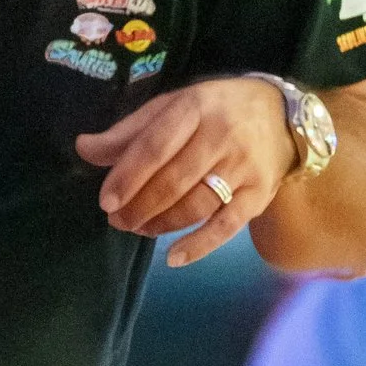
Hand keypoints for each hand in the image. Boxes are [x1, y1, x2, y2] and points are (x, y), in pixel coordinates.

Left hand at [75, 77, 294, 268]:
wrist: (280, 116)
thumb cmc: (214, 111)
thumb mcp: (173, 107)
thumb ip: (129, 132)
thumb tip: (84, 148)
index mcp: (194, 108)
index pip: (155, 146)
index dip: (128, 176)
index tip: (107, 201)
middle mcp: (222, 135)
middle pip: (174, 180)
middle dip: (140, 206)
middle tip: (118, 220)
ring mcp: (243, 167)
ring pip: (196, 205)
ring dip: (162, 224)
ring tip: (139, 229)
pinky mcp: (258, 194)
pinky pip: (227, 226)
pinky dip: (199, 246)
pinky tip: (174, 259)